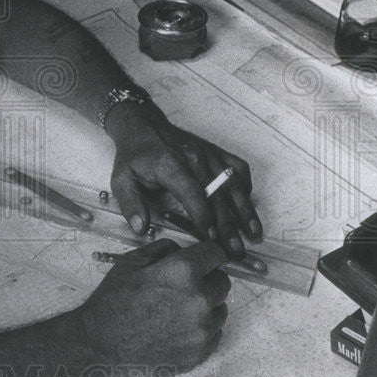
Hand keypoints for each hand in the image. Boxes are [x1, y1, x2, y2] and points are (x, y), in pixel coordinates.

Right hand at [77, 239, 230, 376]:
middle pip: (223, 281)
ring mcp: (202, 329)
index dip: (206, 255)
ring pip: (220, 309)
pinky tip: (176, 328)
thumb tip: (185, 250)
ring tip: (176, 310)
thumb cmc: (113, 301)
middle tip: (182, 287)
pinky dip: (200, 329)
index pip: (217, 253)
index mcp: (183, 272)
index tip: (201, 260)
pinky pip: (213, 334)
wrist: (100, 343)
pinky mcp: (200, 352)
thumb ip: (165, 249)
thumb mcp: (132, 262)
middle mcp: (199, 299)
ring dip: (205, 306)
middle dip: (207, 279)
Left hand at [104, 102, 260, 258]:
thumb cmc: (133, 156)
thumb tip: (140, 228)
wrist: (143, 125)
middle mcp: (194, 158)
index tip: (210, 239)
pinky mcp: (216, 152)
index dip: (203, 217)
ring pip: (233, 185)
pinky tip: (247, 206)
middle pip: (217, 195)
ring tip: (254, 234)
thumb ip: (130, 204)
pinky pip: (238, 169)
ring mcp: (208, 154)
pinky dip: (245, 188)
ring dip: (245, 211)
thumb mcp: (121, 179)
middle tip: (235, 251)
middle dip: (228, 226)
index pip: (193, 193)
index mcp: (170, 165)